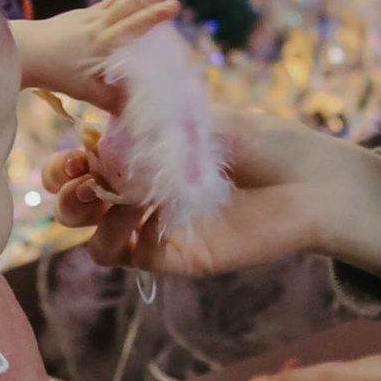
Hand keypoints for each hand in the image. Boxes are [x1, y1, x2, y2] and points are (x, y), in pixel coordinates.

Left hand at [19, 0, 191, 109]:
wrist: (25, 51)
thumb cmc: (56, 73)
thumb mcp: (85, 91)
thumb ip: (115, 101)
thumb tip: (143, 116)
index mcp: (101, 42)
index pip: (130, 26)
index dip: (152, 17)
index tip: (174, 5)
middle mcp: (100, 22)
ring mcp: (95, 13)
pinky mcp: (91, 11)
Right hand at [44, 107, 380, 283]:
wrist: (313, 185)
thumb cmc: (266, 142)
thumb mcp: (207, 123)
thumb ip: (154, 134)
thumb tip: (101, 146)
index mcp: (147, 150)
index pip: (88, 157)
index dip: (70, 159)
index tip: (75, 151)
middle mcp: (145, 188)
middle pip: (79, 200)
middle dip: (66, 191)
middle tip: (79, 180)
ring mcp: (157, 223)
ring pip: (95, 234)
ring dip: (85, 219)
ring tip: (102, 201)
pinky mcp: (175, 254)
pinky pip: (129, 256)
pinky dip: (122, 241)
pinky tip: (143, 219)